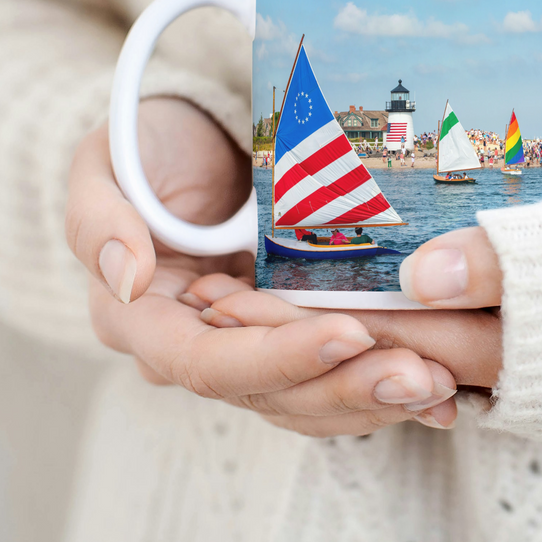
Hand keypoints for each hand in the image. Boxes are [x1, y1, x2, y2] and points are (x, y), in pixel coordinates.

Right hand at [64, 98, 457, 433]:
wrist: (192, 141)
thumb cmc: (146, 146)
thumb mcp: (104, 163)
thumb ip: (98, 218)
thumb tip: (123, 276)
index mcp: (141, 321)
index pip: (206, 363)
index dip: (276, 358)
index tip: (346, 333)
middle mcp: (195, 350)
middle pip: (270, 396)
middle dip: (346, 389)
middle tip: (420, 375)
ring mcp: (248, 350)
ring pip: (309, 400)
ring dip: (376, 399)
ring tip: (441, 386)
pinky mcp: (291, 340)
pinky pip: (335, 379)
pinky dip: (384, 387)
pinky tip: (443, 389)